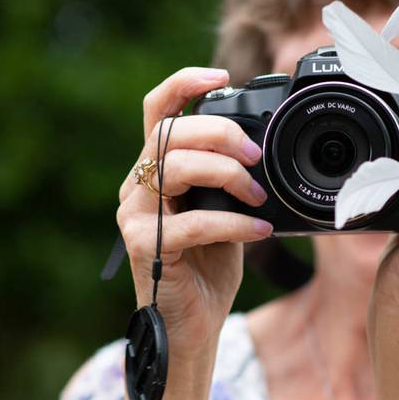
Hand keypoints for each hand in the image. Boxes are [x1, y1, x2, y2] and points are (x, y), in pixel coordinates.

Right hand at [116, 67, 272, 399]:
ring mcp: (136, 216)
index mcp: (155, 169)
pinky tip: (260, 231)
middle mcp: (137, 186)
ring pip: (175, 167)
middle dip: (219, 133)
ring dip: (226, 174)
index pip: (157, 110)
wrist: (192, 324)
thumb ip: (227, 173)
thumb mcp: (223, 207)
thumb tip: (263, 143)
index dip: (183, 83)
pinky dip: (235, 224)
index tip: (221, 75)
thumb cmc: (207, 264)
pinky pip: (192, 222)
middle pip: (170, 133)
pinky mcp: (145, 248)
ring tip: (257, 194)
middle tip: (255, 154)